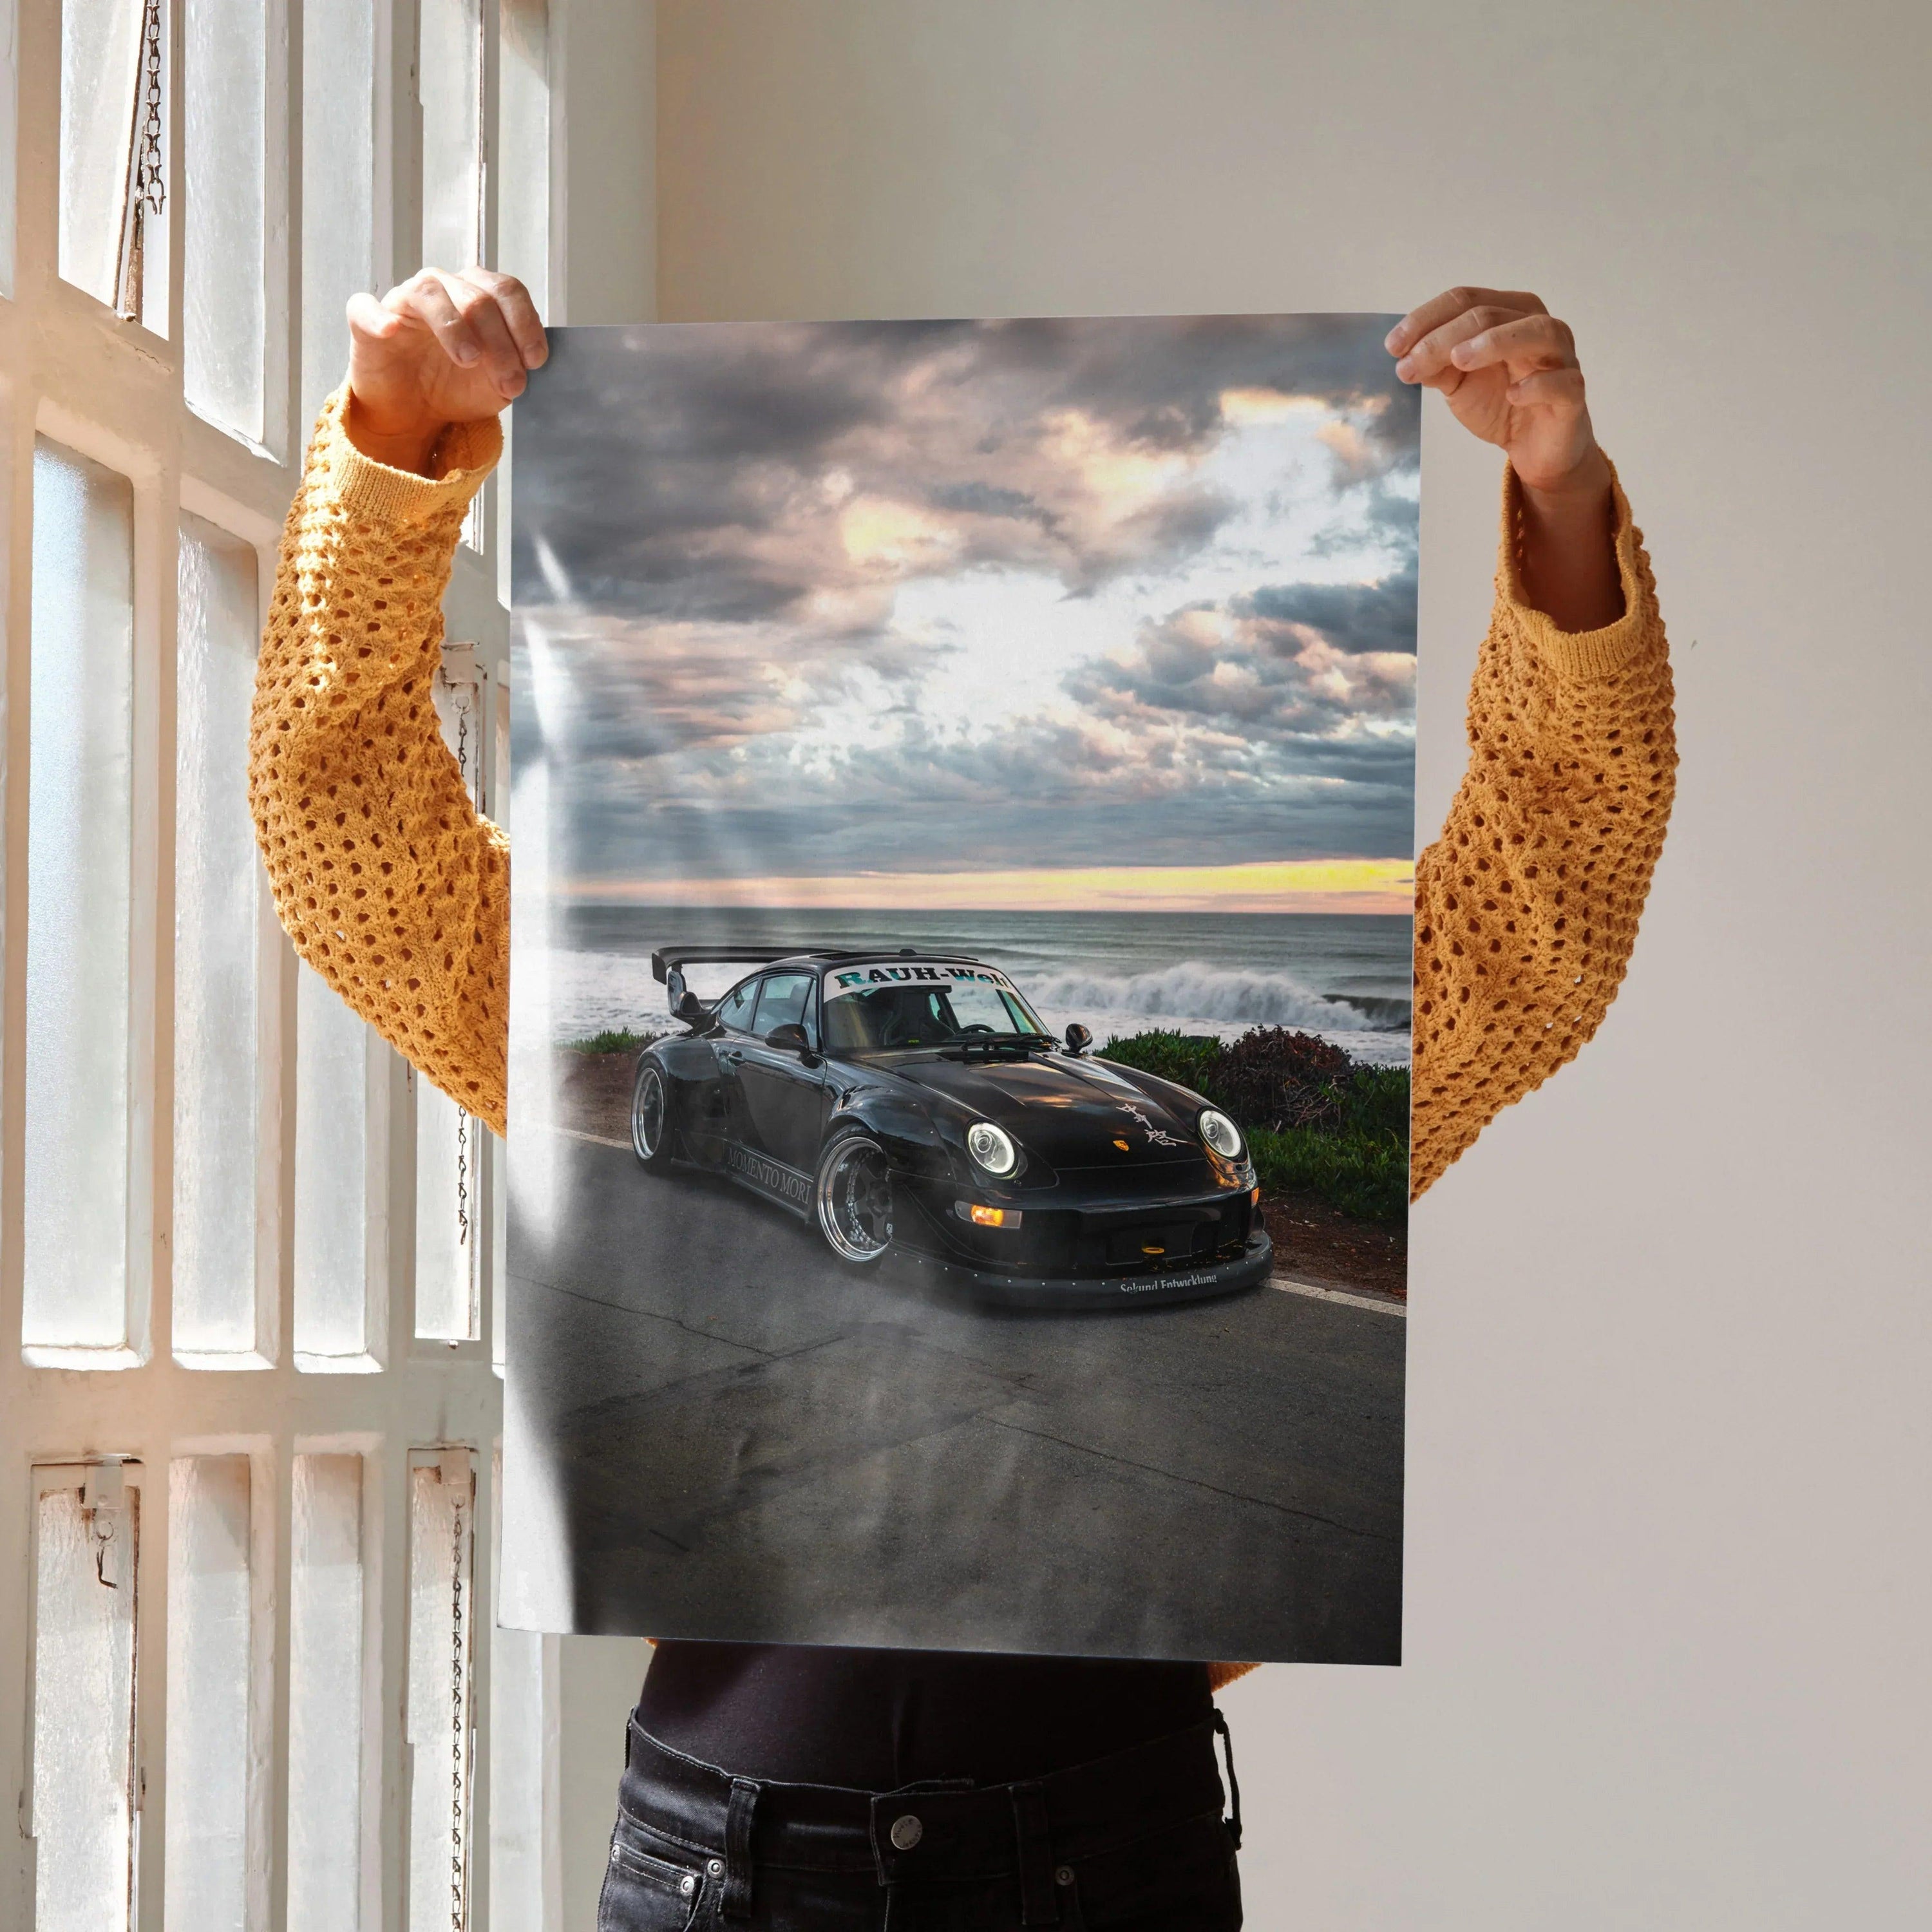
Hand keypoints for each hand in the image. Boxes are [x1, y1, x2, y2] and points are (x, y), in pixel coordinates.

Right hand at [344, 267, 546, 474]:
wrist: (414, 413)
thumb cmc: (455, 387)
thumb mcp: (496, 384)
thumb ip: (515, 368)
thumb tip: (528, 363)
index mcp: (478, 294)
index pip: (507, 291)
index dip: (525, 323)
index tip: (535, 361)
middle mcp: (443, 288)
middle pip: (477, 297)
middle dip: (500, 343)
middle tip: (510, 382)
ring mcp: (404, 300)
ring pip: (430, 293)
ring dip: (455, 328)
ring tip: (469, 360)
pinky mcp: (366, 320)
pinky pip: (366, 307)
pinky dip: (379, 317)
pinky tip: (392, 330)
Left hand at [1388, 287, 1621, 628]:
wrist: (1534, 448)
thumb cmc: (1500, 403)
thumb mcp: (1458, 383)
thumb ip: (1435, 365)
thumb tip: (1404, 355)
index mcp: (1509, 314)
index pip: (1466, 300)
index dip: (1426, 319)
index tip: (1393, 347)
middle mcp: (1538, 326)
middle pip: (1491, 314)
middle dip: (1444, 337)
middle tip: (1410, 363)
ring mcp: (1561, 357)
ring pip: (1536, 332)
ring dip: (1495, 342)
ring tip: (1459, 360)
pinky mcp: (1573, 394)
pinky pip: (1562, 381)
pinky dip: (1537, 384)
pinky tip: (1512, 394)